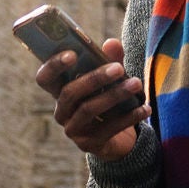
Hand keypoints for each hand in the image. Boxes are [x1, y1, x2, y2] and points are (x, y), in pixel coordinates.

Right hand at [36, 38, 149, 160]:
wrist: (117, 139)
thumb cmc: (109, 100)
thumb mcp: (110, 79)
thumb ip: (111, 60)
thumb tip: (112, 43)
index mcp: (60, 91)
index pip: (44, 78)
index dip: (54, 66)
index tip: (72, 53)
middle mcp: (61, 111)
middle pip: (69, 93)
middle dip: (94, 79)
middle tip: (118, 68)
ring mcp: (73, 129)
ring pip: (89, 109)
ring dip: (114, 95)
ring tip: (136, 84)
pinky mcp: (89, 144)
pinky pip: (108, 128)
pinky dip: (128, 117)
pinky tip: (144, 108)